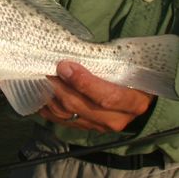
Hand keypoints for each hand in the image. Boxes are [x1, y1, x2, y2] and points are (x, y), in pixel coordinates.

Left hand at [38, 61, 154, 132]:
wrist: (137, 96)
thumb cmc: (132, 74)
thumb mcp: (130, 67)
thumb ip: (109, 61)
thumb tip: (78, 49)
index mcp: (134, 102)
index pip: (107, 97)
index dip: (84, 83)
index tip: (65, 66)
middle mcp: (118, 119)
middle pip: (81, 106)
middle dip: (60, 87)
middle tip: (46, 68)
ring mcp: (100, 127)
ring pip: (68, 114)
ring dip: (51, 96)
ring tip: (41, 77)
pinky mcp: (87, 128)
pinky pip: (62, 120)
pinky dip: (49, 107)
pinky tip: (41, 93)